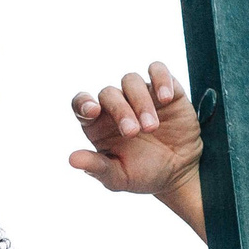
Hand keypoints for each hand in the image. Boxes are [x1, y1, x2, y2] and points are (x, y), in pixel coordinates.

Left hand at [67, 62, 201, 200]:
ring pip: (131, 80)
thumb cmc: (142, 174)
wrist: (177, 173)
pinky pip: (157, 70)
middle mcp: (116, 105)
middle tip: (133, 133)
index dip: (83, 103)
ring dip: (141, 102)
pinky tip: (165, 98)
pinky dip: (160, 79)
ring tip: (151, 127)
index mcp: (97, 124)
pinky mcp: (164, 89)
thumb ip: (96, 168)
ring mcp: (140, 94)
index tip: (92, 110)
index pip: (81, 104)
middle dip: (120, 111)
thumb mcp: (118, 178)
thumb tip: (71, 159)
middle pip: (109, 93)